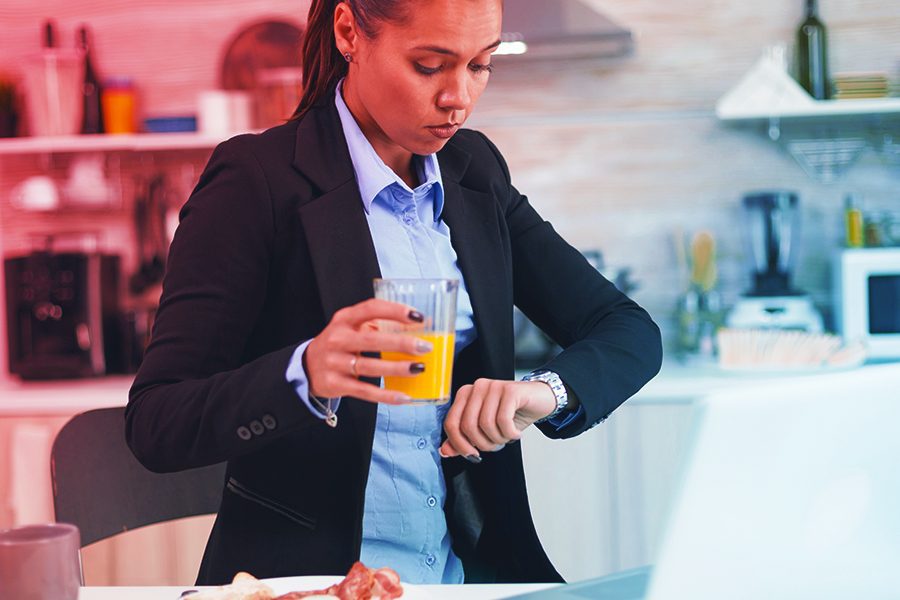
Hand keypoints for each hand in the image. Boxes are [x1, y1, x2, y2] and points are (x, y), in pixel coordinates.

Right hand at [305, 298, 432, 403]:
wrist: (306, 367)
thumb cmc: (339, 344)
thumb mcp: (351, 327)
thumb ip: (377, 325)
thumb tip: (417, 327)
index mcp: (344, 319)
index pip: (371, 308)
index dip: (395, 311)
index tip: (418, 316)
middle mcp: (338, 339)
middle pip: (372, 340)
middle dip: (401, 343)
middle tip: (424, 347)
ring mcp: (334, 362)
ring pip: (370, 366)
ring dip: (397, 369)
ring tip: (419, 368)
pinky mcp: (335, 384)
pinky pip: (364, 391)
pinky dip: (386, 395)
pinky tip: (404, 397)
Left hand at [439, 379, 557, 459]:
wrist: (540, 400)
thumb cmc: (512, 413)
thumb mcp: (486, 429)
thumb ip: (463, 439)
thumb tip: (445, 451)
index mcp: (466, 395)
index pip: (451, 422)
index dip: (459, 444)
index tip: (472, 454)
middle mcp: (477, 387)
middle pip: (467, 426)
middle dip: (482, 444)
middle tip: (495, 445)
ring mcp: (493, 386)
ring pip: (485, 424)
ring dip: (498, 439)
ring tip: (507, 436)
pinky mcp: (510, 390)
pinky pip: (503, 419)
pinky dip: (510, 433)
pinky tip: (515, 433)